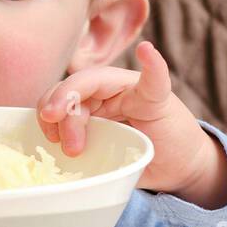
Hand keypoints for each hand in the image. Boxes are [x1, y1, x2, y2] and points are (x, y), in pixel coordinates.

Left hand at [35, 41, 226, 207]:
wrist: (179, 170)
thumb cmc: (139, 164)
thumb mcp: (102, 162)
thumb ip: (82, 156)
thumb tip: (49, 174)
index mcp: (94, 106)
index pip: (64, 95)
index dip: (49, 106)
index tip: (47, 135)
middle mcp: (110, 93)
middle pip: (75, 87)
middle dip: (61, 109)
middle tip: (63, 145)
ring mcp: (134, 91)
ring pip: (97, 81)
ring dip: (77, 105)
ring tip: (76, 146)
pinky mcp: (160, 98)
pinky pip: (154, 79)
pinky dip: (152, 66)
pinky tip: (147, 52)